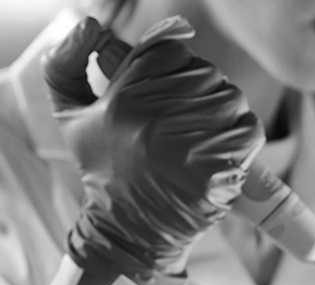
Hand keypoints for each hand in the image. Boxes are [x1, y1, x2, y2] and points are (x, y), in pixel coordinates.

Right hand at [44, 16, 261, 284]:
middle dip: (199, 94)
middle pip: (205, 73)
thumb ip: (64, 64)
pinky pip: (249, 128)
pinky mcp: (220, 166)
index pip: (172, 50)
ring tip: (198, 141)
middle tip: (182, 126)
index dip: (174, 71)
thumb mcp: (70, 115)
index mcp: (125, 96)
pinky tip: (217, 155)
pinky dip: (241, 138)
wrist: (129, 231)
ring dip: (222, 116)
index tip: (165, 97)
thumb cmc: (104, 168)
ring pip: (230, 98)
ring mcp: (191, 141)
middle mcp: (157, 114)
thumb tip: (89, 23)